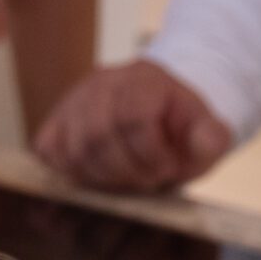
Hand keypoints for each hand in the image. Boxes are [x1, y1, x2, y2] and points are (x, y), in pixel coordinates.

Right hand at [32, 60, 232, 193]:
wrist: (157, 118)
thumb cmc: (178, 133)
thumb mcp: (206, 135)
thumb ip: (211, 139)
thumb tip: (207, 143)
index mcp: (143, 79)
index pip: (134, 117)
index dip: (150, 154)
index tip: (166, 169)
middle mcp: (101, 84)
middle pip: (98, 136)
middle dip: (126, 171)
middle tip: (146, 180)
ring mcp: (72, 103)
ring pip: (73, 150)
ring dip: (101, 178)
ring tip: (125, 180)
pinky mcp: (53, 124)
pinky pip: (49, 153)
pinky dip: (71, 172)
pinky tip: (97, 175)